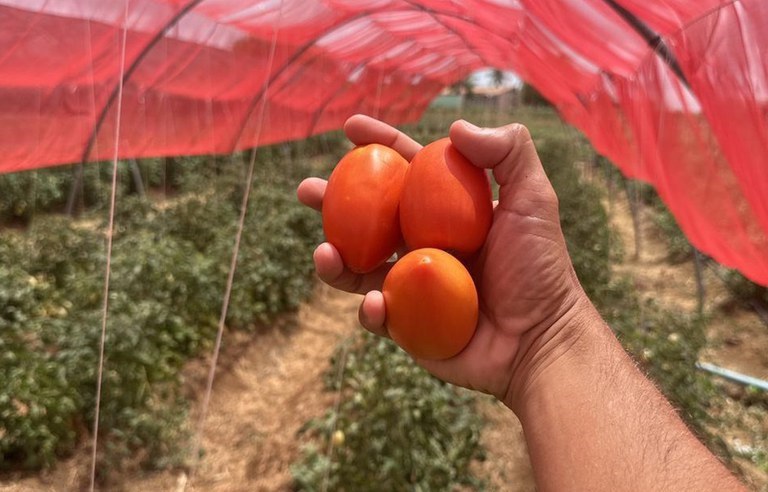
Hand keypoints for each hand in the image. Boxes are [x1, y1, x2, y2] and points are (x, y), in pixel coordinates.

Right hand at [297, 115, 589, 406]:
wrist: (541, 339)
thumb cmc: (540, 268)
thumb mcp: (534, 200)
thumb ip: (509, 152)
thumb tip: (454, 127)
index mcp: (446, 212)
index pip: (406, 170)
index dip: (378, 146)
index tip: (351, 128)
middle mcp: (423, 244)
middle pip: (367, 216)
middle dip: (332, 201)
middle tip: (307, 191)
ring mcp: (411, 284)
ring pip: (358, 266)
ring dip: (333, 257)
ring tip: (324, 252)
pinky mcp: (407, 324)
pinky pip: (376, 313)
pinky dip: (368, 307)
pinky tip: (376, 302)